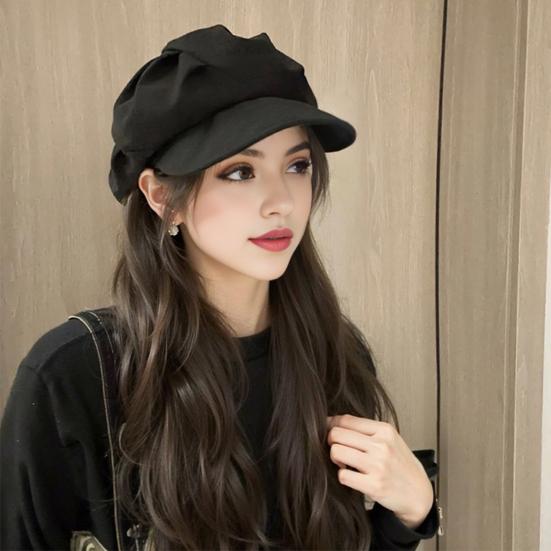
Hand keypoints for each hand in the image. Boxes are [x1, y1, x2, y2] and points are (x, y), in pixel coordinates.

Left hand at [326, 413, 433, 528]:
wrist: (419, 492)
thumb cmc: (400, 464)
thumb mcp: (389, 439)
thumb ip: (366, 430)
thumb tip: (332, 422)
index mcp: (384, 430)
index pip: (345, 419)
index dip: (331, 424)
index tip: (328, 430)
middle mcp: (381, 445)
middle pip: (336, 434)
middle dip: (331, 442)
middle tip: (338, 450)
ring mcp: (378, 465)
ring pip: (336, 451)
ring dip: (335, 459)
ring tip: (345, 464)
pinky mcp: (374, 485)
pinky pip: (342, 476)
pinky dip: (343, 477)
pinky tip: (352, 477)